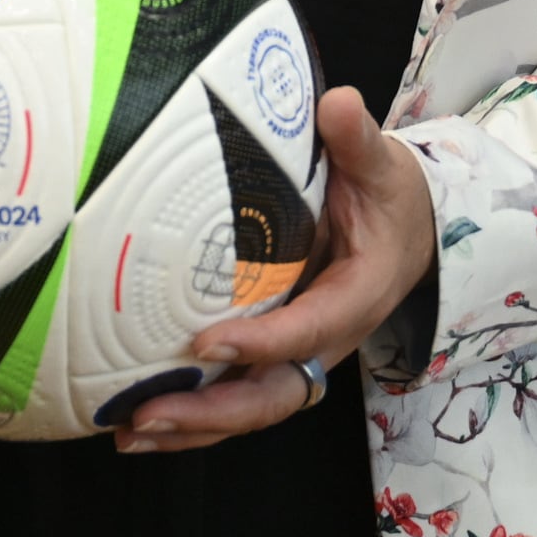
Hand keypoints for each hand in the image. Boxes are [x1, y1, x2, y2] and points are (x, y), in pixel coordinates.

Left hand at [114, 85, 434, 452]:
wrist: (407, 228)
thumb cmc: (388, 196)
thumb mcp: (383, 165)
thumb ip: (358, 140)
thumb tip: (336, 104)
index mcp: (357, 297)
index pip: (308, 330)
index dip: (260, 343)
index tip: (205, 340)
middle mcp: (325, 340)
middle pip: (272, 395)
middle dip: (211, 412)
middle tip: (147, 415)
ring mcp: (297, 355)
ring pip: (248, 407)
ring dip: (191, 427)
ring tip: (129, 432)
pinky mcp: (272, 356)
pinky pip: (234, 395)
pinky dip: (191, 415)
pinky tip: (134, 422)